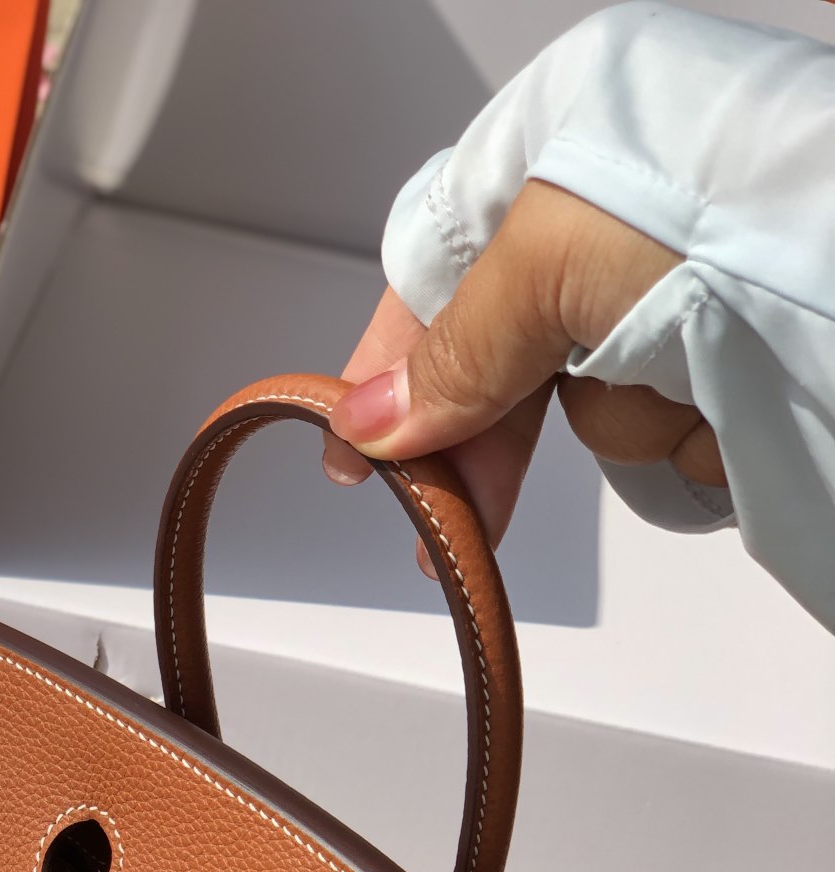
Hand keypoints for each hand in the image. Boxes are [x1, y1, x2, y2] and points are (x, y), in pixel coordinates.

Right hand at [321, 182, 725, 573]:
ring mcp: (682, 284)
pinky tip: (722, 418)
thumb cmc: (730, 212)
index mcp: (568, 135)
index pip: (440, 262)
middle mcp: (620, 207)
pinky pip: (665, 429)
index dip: (391, 365)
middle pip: (507, 351)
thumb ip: (459, 350)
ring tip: (681, 396)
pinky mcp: (734, 357)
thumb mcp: (555, 260)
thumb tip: (373, 427)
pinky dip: (687, 441)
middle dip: (496, 427)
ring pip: (590, 402)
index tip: (353, 454)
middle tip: (449, 520)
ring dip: (625, 423)